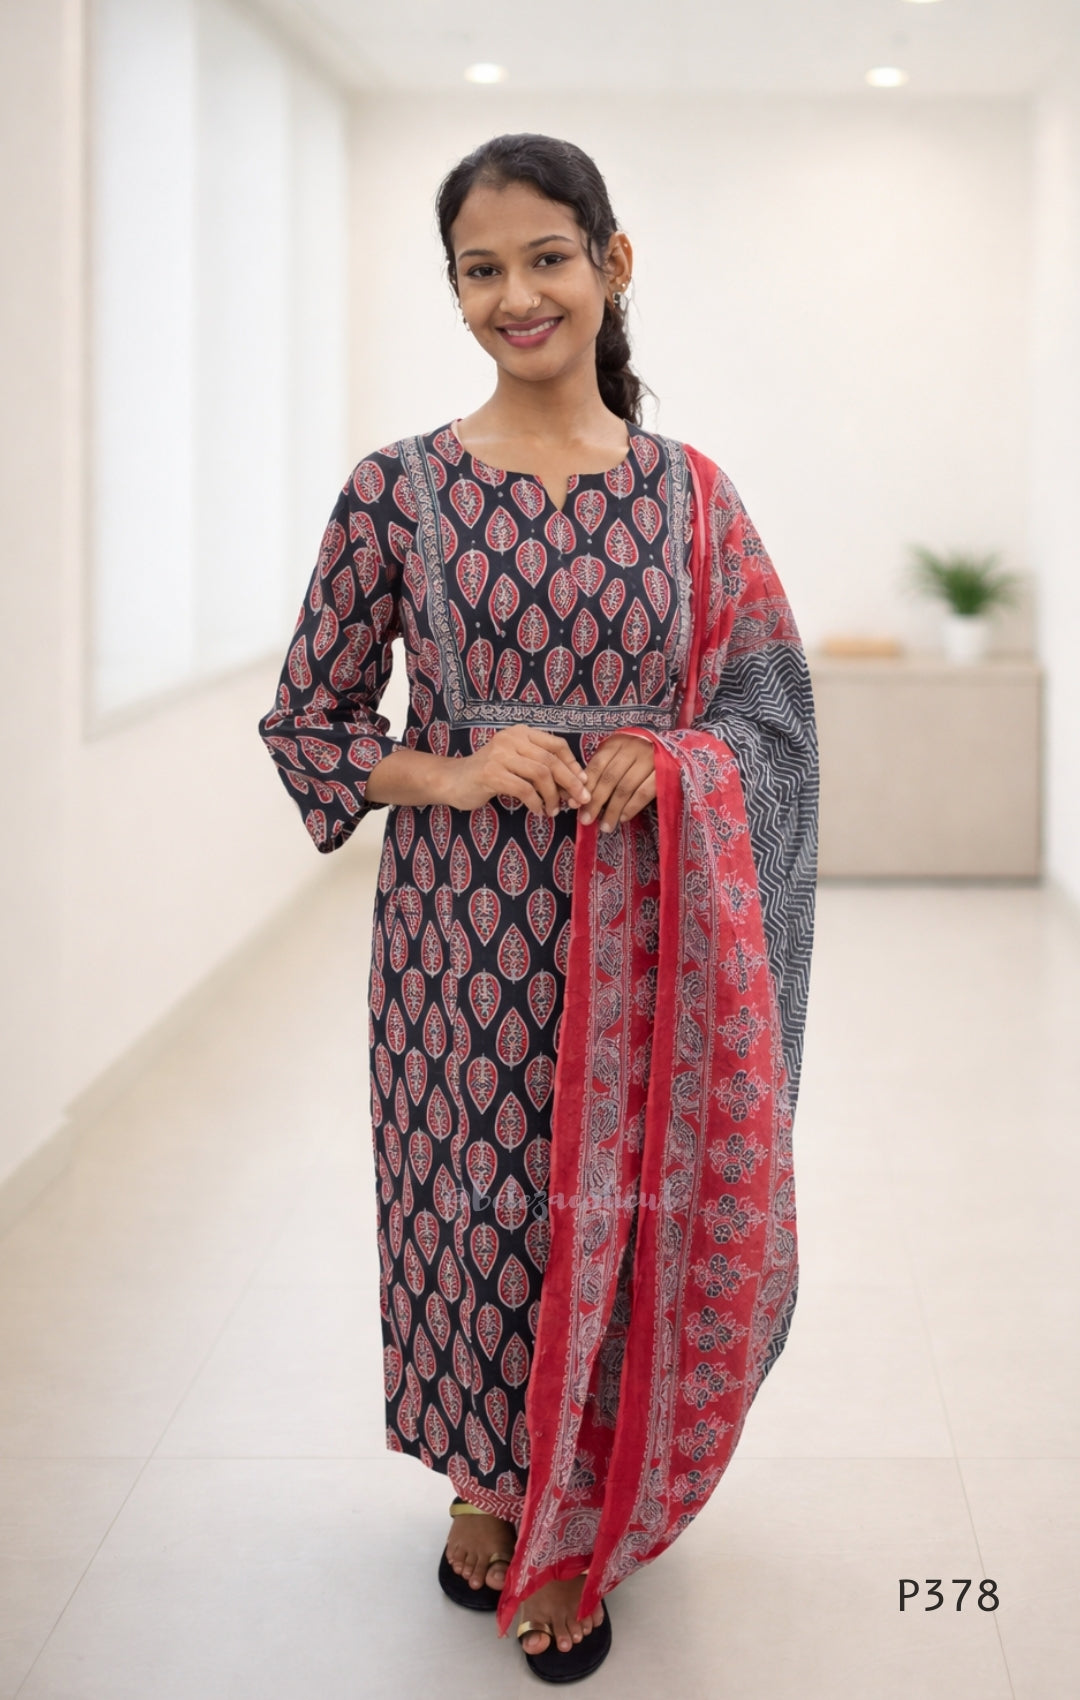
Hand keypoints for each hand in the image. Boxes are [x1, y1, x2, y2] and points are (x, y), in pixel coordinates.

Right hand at [445, 727, 591, 815]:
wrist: (452, 780)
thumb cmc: (489, 774)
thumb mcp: (517, 763)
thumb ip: (540, 767)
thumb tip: (575, 785)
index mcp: (521, 733)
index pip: (557, 744)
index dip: (573, 765)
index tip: (582, 783)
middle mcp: (511, 739)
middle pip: (552, 760)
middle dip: (570, 783)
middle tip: (580, 801)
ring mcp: (500, 755)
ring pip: (541, 775)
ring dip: (553, 796)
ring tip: (554, 810)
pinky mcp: (491, 773)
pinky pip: (524, 790)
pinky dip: (536, 803)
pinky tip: (538, 812)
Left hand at [579, 734, 655, 831]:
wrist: (675, 750)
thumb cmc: (638, 757)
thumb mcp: (619, 756)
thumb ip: (602, 771)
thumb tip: (580, 797)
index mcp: (617, 743)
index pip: (597, 765)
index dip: (586, 786)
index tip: (575, 805)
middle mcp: (633, 748)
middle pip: (609, 778)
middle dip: (595, 801)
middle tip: (585, 820)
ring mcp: (650, 759)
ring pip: (625, 787)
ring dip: (613, 809)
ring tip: (605, 826)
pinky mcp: (664, 772)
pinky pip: (644, 793)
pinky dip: (632, 807)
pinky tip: (623, 818)